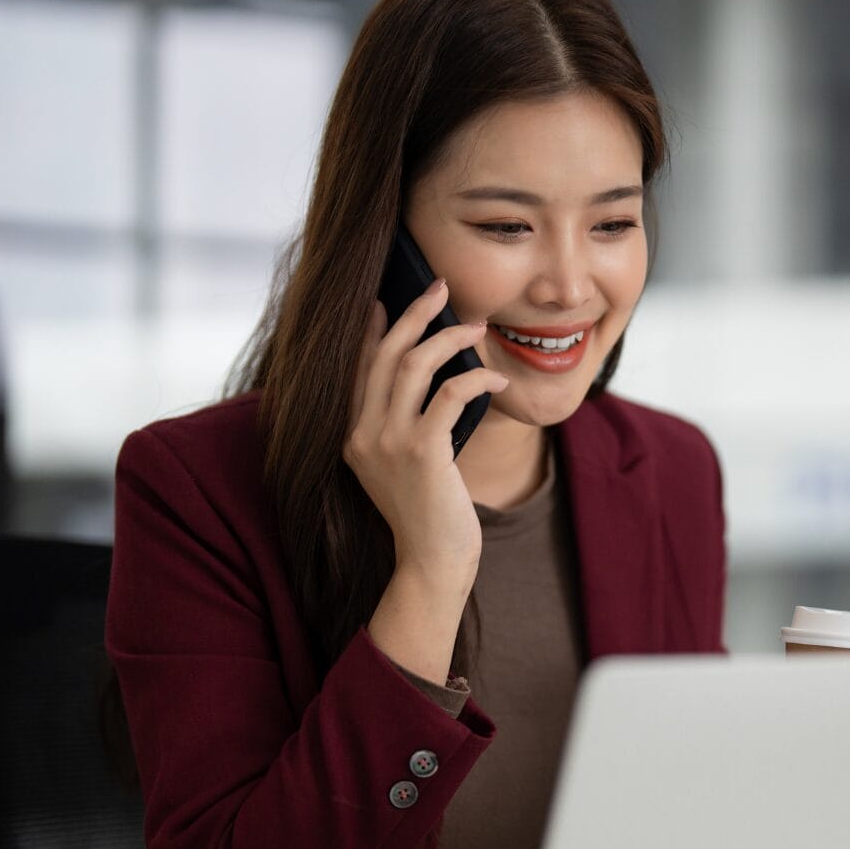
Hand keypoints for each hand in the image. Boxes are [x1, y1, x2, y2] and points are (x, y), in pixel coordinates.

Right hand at [342, 278, 509, 597]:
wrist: (433, 562)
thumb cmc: (429, 512)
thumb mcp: (406, 464)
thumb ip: (406, 425)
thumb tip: (435, 378)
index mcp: (352, 435)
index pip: (358, 367)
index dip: (371, 329)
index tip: (386, 299)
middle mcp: (361, 434)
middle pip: (384, 354)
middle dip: (414, 313)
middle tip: (439, 287)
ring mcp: (387, 442)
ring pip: (413, 364)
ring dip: (449, 336)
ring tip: (477, 326)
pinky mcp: (421, 453)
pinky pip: (448, 394)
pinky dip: (475, 378)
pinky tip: (497, 380)